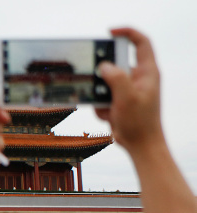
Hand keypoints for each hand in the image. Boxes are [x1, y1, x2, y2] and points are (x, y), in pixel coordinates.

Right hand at [95, 28, 164, 154]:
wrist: (141, 145)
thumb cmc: (140, 123)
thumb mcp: (127, 98)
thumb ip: (116, 78)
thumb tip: (104, 66)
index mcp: (148, 72)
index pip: (141, 43)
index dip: (127, 33)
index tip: (109, 33)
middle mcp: (139, 78)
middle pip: (117, 64)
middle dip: (104, 76)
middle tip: (98, 84)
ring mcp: (129, 90)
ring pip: (107, 83)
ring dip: (101, 96)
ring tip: (108, 108)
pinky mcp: (121, 101)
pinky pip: (104, 97)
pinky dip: (102, 106)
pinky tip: (109, 116)